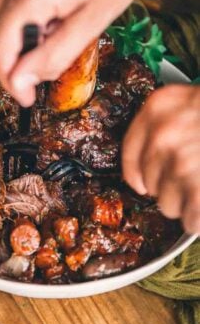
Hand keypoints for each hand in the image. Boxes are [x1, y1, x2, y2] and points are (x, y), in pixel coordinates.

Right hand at [0, 0, 171, 105]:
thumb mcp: (94, 22)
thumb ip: (53, 56)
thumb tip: (20, 82)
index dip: (10, 80)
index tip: (27, 97)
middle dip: (11, 61)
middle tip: (44, 65)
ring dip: (16, 39)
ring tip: (54, 30)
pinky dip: (17, 17)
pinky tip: (48, 12)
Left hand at [123, 84, 199, 233]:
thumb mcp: (195, 102)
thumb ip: (170, 123)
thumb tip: (153, 159)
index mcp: (159, 107)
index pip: (130, 152)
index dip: (138, 173)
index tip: (143, 183)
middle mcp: (163, 134)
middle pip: (149, 182)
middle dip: (172, 187)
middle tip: (197, 178)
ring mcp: (181, 164)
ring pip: (166, 205)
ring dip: (188, 204)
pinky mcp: (198, 191)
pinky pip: (191, 222)